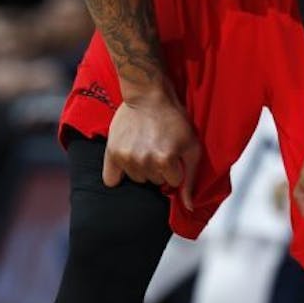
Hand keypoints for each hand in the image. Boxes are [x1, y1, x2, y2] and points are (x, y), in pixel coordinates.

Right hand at [103, 87, 201, 210]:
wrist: (148, 95)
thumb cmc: (173, 118)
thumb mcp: (192, 146)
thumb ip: (191, 179)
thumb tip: (188, 207)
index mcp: (165, 161)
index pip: (174, 182)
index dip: (176, 167)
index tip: (174, 151)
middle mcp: (144, 162)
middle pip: (155, 181)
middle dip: (160, 168)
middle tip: (159, 146)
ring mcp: (126, 158)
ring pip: (137, 179)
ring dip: (143, 168)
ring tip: (146, 146)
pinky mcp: (112, 153)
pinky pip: (111, 180)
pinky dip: (118, 174)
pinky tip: (128, 159)